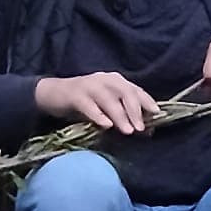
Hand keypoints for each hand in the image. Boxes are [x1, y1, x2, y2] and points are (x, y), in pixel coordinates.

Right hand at [34, 72, 159, 134]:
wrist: (53, 95)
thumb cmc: (84, 103)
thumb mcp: (107, 108)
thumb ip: (125, 116)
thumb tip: (147, 131)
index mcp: (115, 81)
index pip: (135, 90)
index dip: (146, 101)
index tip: (157, 114)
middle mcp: (104, 79)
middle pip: (124, 92)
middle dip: (135, 110)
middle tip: (140, 128)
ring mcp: (89, 86)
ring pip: (109, 99)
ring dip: (120, 115)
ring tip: (128, 131)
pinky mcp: (75, 95)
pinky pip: (89, 105)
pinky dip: (98, 115)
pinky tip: (106, 125)